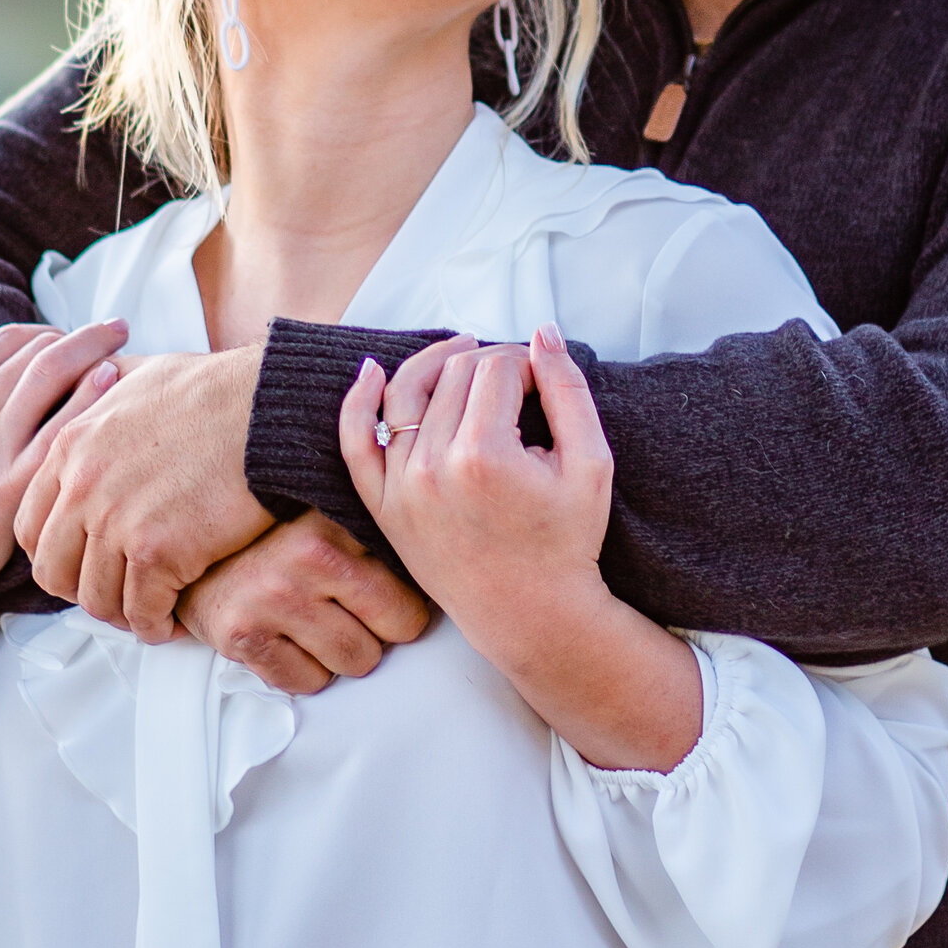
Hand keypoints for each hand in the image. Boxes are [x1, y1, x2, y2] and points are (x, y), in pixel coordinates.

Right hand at [0, 300, 129, 662]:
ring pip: (52, 376)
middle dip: (80, 333)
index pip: (9, 339)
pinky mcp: (14, 488)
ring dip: (93, 348)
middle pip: (38, 350)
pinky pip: (61, 430)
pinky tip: (114, 379)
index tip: (69, 335)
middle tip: (111, 330)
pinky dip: (90, 396)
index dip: (46, 330)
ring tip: (121, 340)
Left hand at [13, 344, 269, 636]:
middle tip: (115, 595)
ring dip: (123, 614)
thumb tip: (98, 383)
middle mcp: (83, 486)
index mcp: (72, 447)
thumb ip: (105, 389)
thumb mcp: (141, 375)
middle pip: (54, 571)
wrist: (271, 409)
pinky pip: (141, 611)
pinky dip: (156, 624)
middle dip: (83, 591)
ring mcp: (116, 520)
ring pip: (96, 599)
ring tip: (148, 612)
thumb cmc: (221, 392)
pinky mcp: (157, 550)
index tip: (81, 564)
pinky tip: (173, 619)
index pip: (30, 526)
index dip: (55, 555)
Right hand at [177, 511, 435, 695]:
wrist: (184, 551)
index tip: (387, 594)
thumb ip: (374, 529)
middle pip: (398, 628)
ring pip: (359, 661)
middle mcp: (307, 555)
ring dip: (343, 653)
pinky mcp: (243, 636)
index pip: (412, 584)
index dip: (405, 597)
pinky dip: (304, 671)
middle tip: (354, 613)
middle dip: (382, 629)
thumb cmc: (270, 541)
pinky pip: (308, 682)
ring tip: (316, 622)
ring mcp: (273, 597)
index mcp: (337, 520)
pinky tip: (287, 639)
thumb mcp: (324, 518)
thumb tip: (443, 554)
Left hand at [337, 326, 702, 770]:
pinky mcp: (383, 507)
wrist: (531, 614)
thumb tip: (543, 333)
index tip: (543, 381)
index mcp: (485, 455)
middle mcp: (433, 468)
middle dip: (489, 364)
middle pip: (454, 374)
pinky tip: (371, 369)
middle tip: (517, 382)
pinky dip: (358, 401)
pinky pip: (357, 443)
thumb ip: (569, 390)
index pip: (497, 369)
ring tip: (463, 355)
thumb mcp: (591, 464)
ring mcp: (401, 488)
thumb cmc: (567, 541)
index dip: (526, 363)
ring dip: (435, 363)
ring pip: (406, 393)